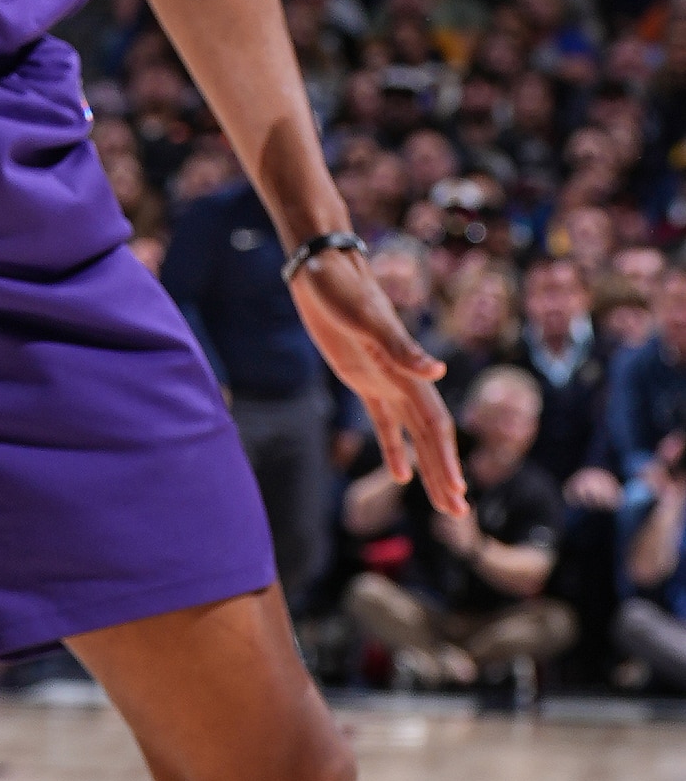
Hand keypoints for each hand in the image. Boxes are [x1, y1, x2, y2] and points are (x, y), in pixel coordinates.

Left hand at [292, 243, 463, 522]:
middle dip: (446, 475)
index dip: (447, 459)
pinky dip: (394, 450)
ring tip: (442, 502)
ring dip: (429, 468)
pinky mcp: (362, 378)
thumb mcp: (366, 317)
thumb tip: (437, 372)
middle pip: (431, 437)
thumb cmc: (341, 286)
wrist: (323, 265)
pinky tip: (401, 476)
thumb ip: (401, 346)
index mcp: (407, 370)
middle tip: (458, 515)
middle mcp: (402, 378)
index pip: (434, 424)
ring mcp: (384, 379)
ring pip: (413, 435)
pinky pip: (385, 423)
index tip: (457, 492)